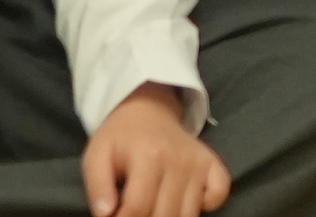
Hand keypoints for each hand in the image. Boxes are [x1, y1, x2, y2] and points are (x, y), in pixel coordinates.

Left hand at [81, 82, 227, 216]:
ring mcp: (198, 163)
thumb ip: (97, 185)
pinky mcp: (212, 164)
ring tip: (152, 209)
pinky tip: (183, 202)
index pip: (138, 208)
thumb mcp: (96, 155)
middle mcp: (179, 160)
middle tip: (133, 211)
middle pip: (164, 215)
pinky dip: (205, 205)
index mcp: (148, 156)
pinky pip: (219, 194)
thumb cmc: (120, 137)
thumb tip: (105, 213)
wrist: (148, 109)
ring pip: (190, 213)